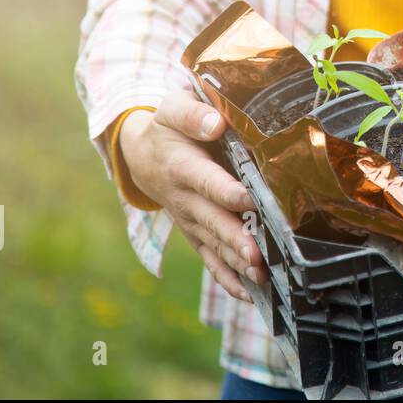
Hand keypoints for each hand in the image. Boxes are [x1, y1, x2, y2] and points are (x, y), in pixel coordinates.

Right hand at [120, 88, 264, 301]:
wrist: (142, 155)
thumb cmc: (167, 127)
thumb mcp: (173, 109)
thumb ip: (193, 114)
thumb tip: (217, 122)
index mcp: (183, 167)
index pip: (207, 181)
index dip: (226, 191)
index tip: (247, 199)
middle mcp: (186, 199)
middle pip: (213, 221)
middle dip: (235, 239)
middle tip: (257, 254)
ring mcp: (190, 220)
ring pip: (214, 245)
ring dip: (236, 263)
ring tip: (260, 277)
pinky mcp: (195, 233)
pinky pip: (210, 259)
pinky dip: (227, 278)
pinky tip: (249, 294)